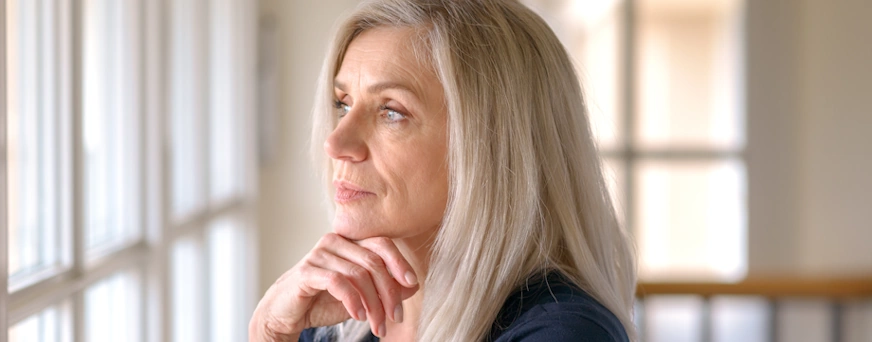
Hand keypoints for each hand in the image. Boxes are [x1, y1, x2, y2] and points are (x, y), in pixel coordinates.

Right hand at [249, 233, 419, 340]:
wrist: (287, 313)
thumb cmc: (324, 300)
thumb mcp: (362, 296)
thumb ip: (385, 288)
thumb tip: (413, 285)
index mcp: (350, 242)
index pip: (382, 243)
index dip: (399, 262)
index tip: (412, 283)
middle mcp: (335, 242)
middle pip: (373, 262)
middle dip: (388, 293)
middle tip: (394, 317)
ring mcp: (319, 254)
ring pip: (358, 275)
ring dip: (373, 304)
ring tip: (377, 325)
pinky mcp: (307, 271)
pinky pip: (338, 282)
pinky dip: (353, 301)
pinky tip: (359, 316)